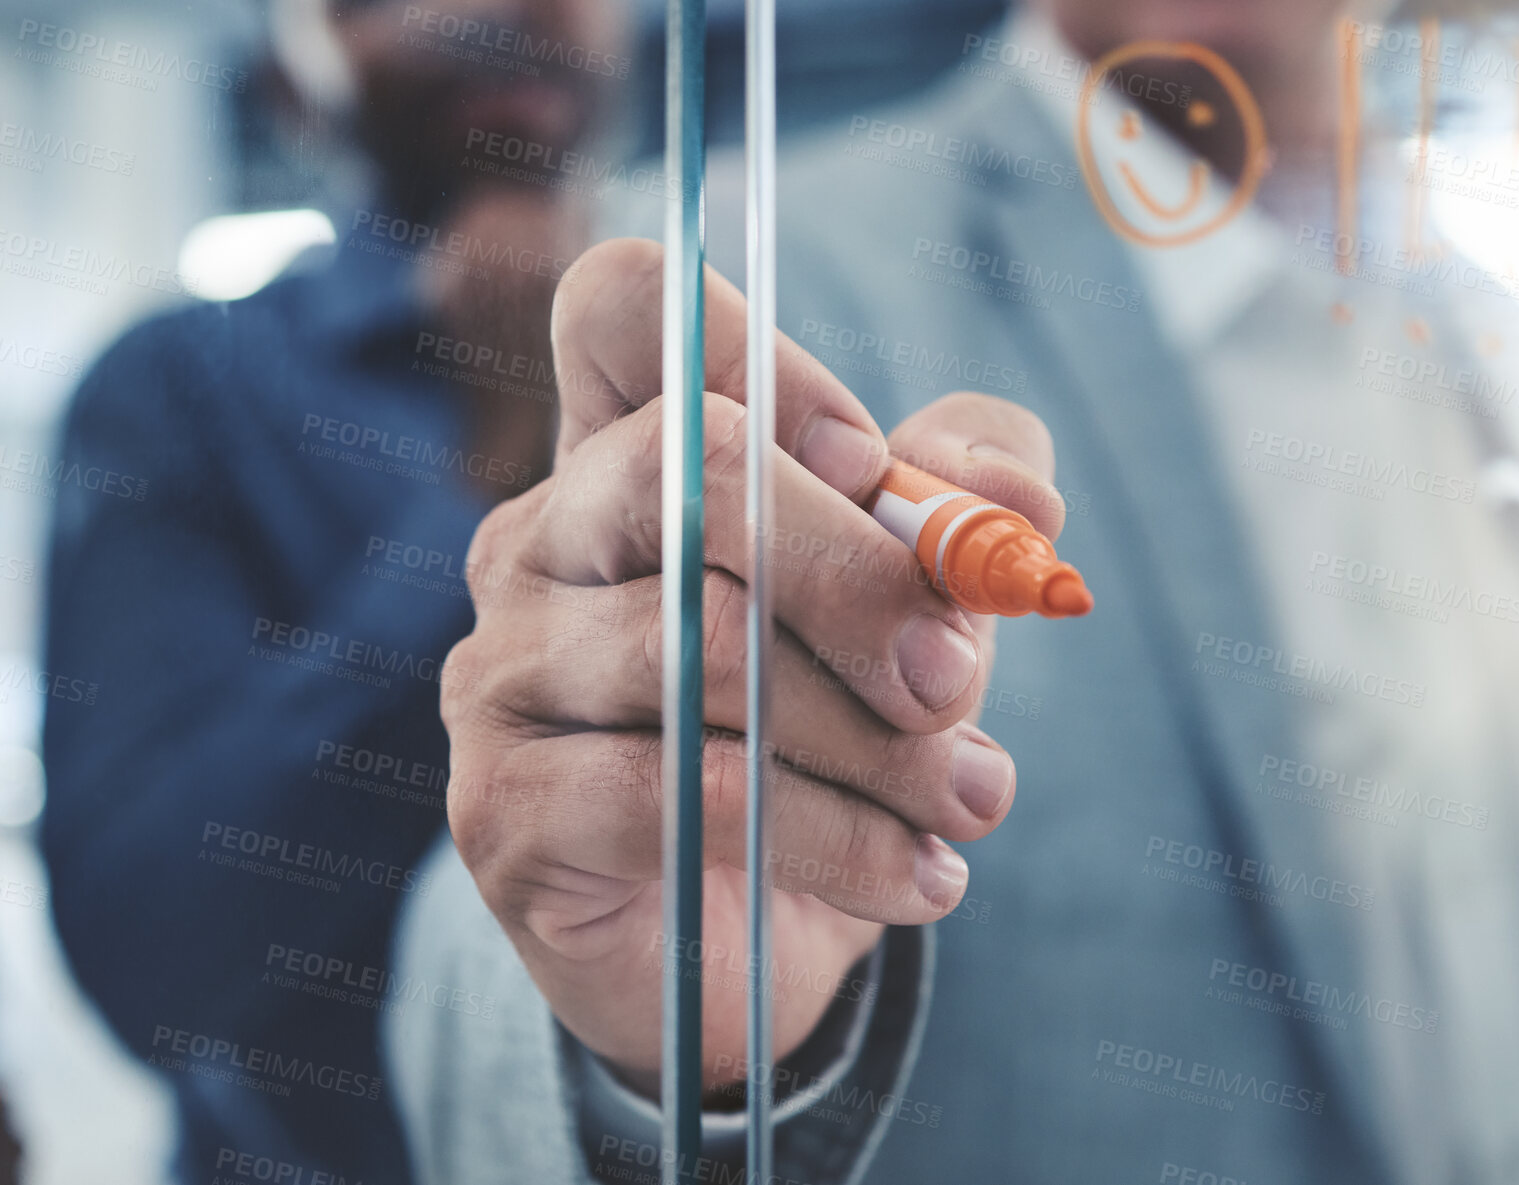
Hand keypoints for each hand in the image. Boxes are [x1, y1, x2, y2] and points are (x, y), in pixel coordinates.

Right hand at [440, 239, 1066, 1094]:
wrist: (748, 930)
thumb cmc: (829, 732)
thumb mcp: (916, 601)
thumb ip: (968, 512)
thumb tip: (1013, 497)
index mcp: (628, 451)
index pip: (627, 307)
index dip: (760, 358)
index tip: (872, 467)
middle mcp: (539, 535)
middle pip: (681, 472)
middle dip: (854, 577)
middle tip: (955, 674)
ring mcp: (500, 667)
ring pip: (699, 651)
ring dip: (872, 739)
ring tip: (971, 797)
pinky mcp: (504, 802)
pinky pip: (674, 791)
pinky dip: (828, 837)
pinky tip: (912, 872)